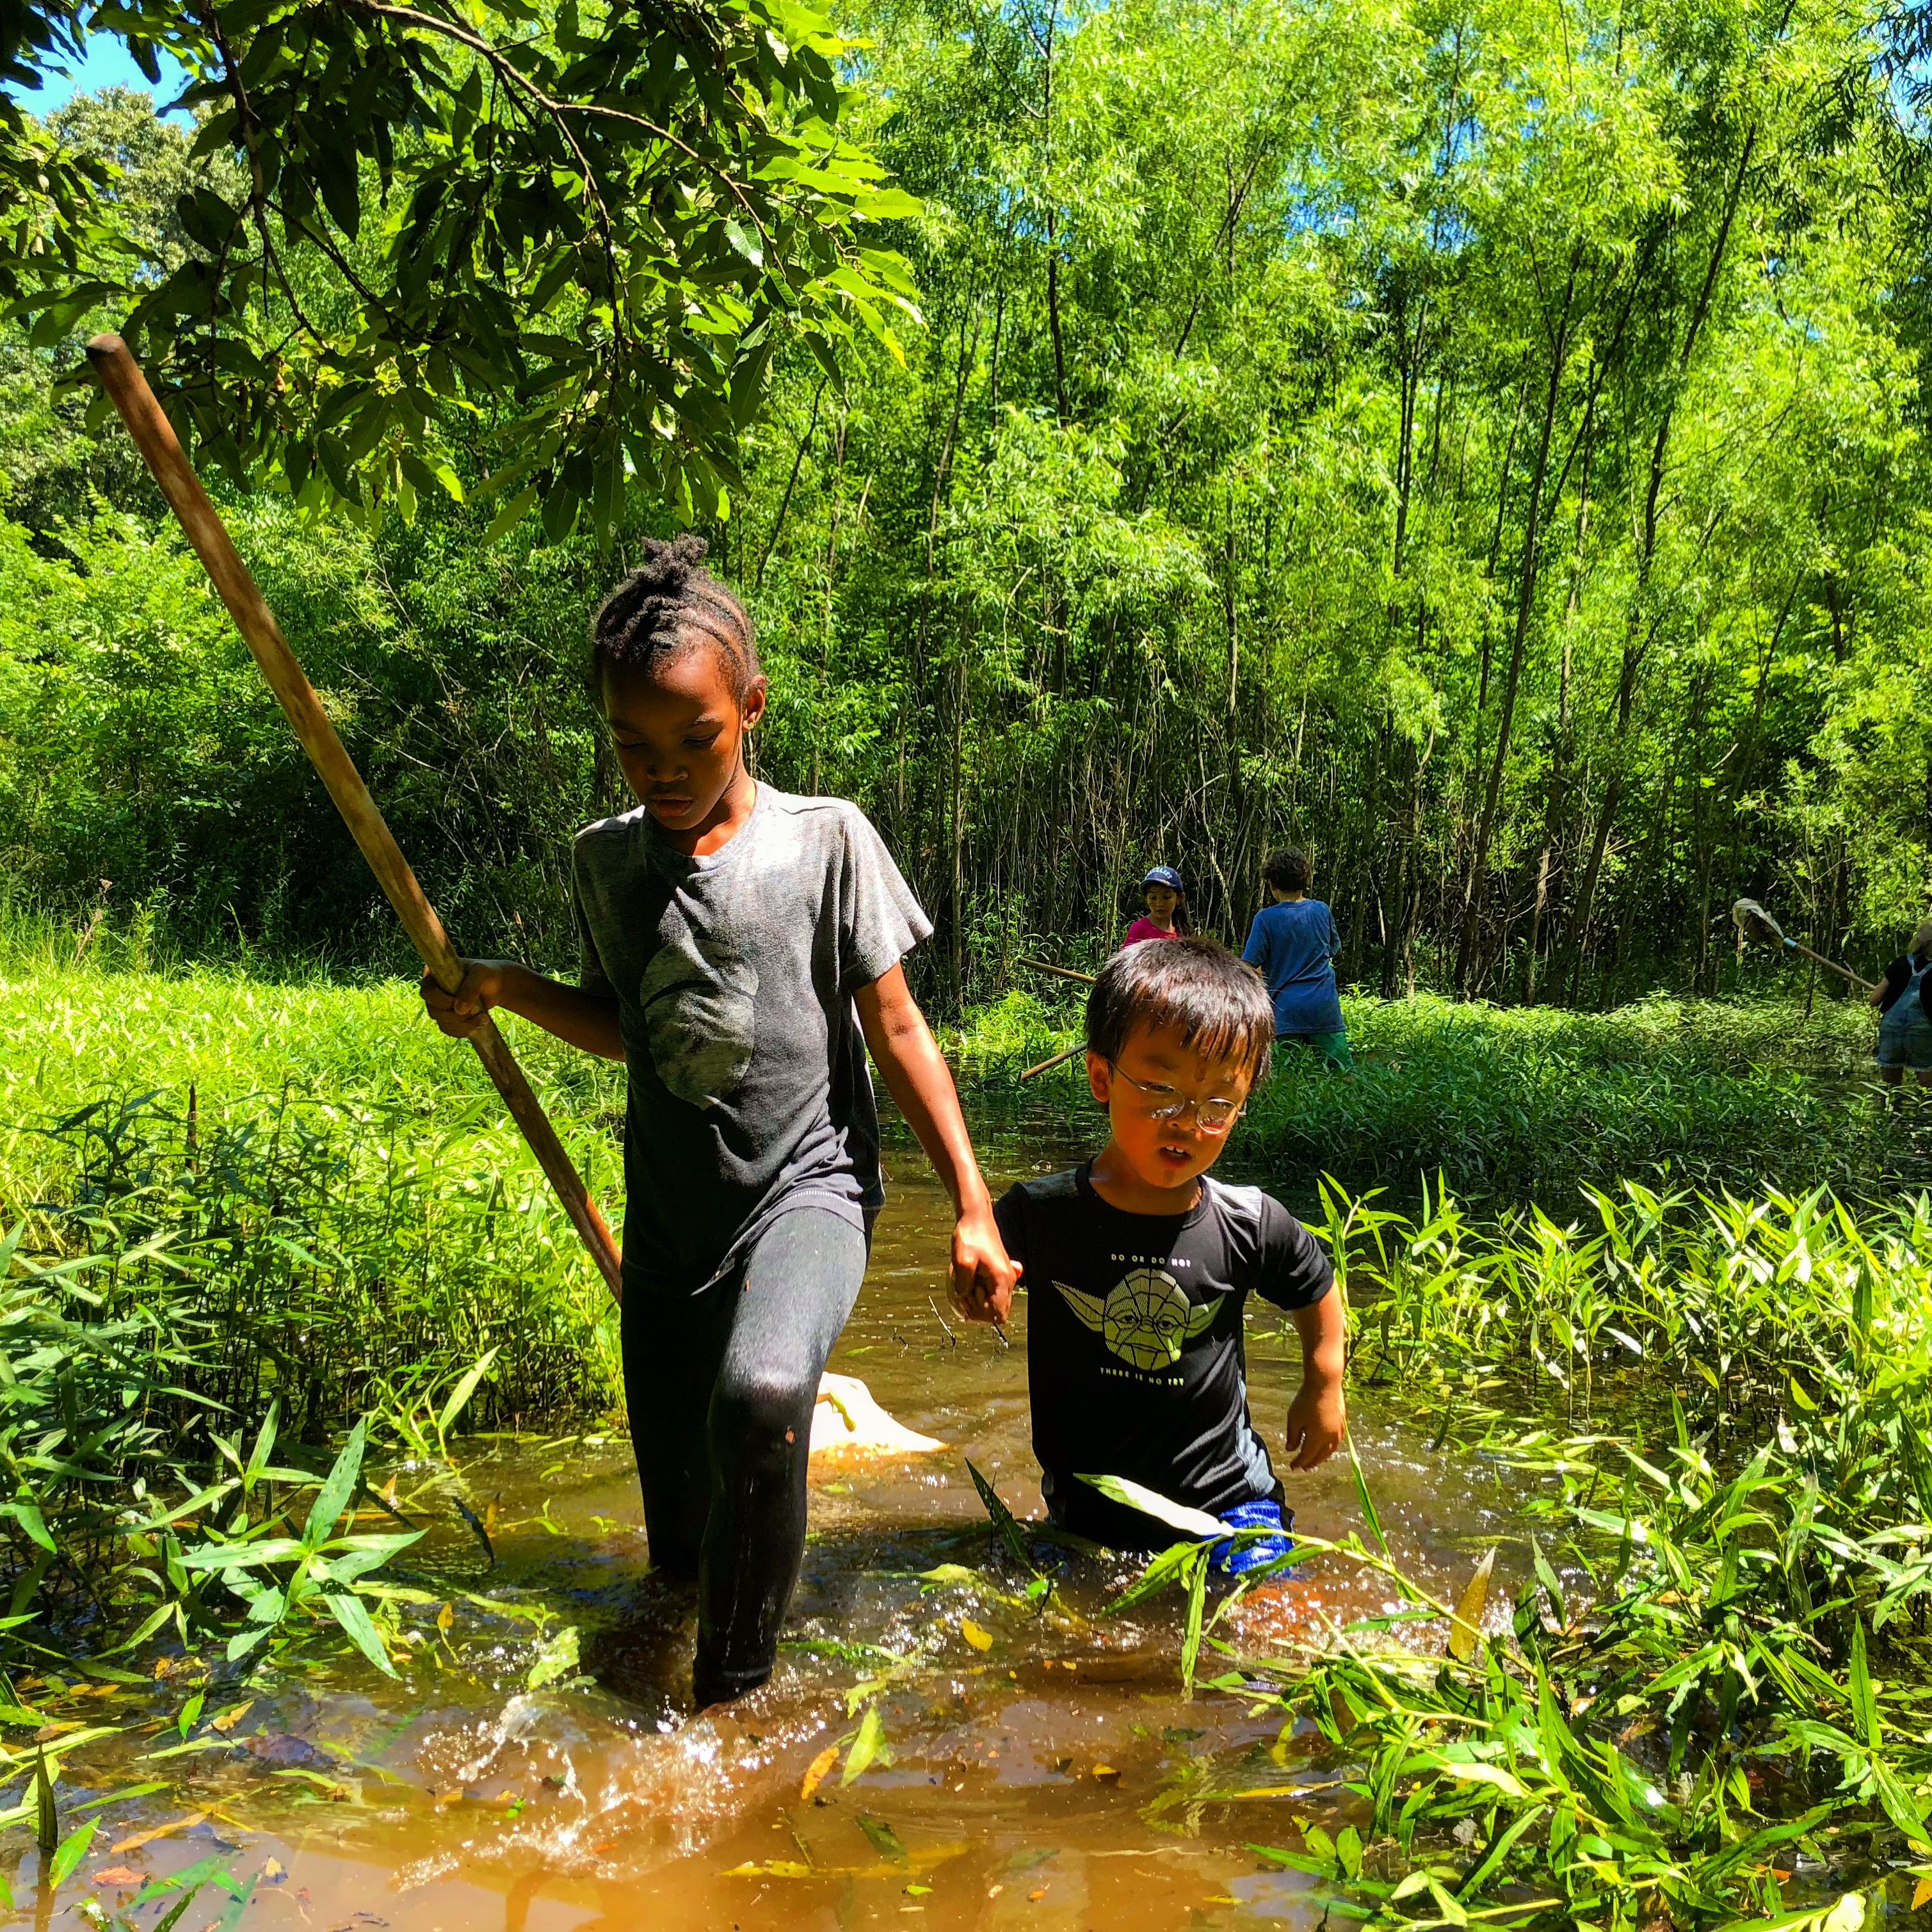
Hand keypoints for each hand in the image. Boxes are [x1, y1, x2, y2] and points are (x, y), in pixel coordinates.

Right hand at [420, 958, 508, 1039]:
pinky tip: (480, 1024)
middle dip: (456, 1015)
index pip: (427, 992)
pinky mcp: (448, 1019)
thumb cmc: (485, 974)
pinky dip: (465, 1030)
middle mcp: (434, 993)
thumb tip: (458, 1010)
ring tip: (484, 1018)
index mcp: (436, 976)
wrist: (495, 986)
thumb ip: (470, 988)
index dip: (440, 1000)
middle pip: (434, 1012)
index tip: (458, 1001)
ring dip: (464, 1024)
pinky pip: (450, 1030)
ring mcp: (440, 1008)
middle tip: (477, 1009)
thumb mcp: (481, 974)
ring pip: (443, 1023)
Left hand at [949, 1204, 1019, 1323]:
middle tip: (965, 1293)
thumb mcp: (961, 1262)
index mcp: (1002, 1279)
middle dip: (980, 1311)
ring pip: (996, 1304)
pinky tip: (969, 1284)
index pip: (998, 1315)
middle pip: (999, 1313)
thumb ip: (963, 1286)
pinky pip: (994, 1293)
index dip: (982, 1314)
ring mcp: (1006, 1276)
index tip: (968, 1298)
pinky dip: (982, 1294)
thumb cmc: (969, 1236)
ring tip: (966, 1287)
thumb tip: (964, 1299)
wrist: (975, 1218)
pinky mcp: (1000, 1272)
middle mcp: (1009, 1280)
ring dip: (981, 1302)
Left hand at [1283, 1374, 1345, 1471]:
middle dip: (1311, 1462)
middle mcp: (1330, 1438)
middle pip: (1320, 1455)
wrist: (1325, 1383)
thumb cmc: (1306, 1400)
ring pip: (1330, 1449)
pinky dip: (1329, 1447)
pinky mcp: (1342, 1421)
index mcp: (1317, 1439)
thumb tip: (1291, 1450)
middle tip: (1304, 1467)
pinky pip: (1336, 1440)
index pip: (1307, 1456)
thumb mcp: (1294, 1419)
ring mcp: (1338, 1430)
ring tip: (1315, 1459)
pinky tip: (1326, 1444)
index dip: (1299, 1462)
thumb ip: (1293, 1436)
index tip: (1292, 1467)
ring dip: (1322, 1456)